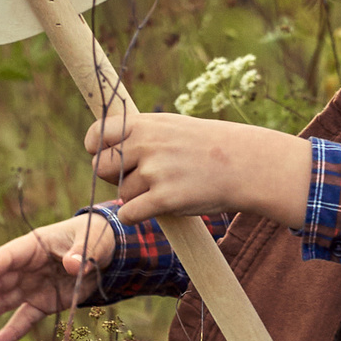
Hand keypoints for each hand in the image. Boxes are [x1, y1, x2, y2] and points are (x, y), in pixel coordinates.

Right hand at [0, 213, 117, 340]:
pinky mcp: (41, 303)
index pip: (5, 258)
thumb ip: (82, 253)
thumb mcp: (94, 241)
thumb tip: (73, 265)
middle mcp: (25, 267)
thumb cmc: (95, 237)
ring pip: (1, 302)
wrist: (105, 251)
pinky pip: (23, 319)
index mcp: (32, 246)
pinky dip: (10, 333)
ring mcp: (30, 286)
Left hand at [85, 110, 310, 227]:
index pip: (97, 135)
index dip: (95, 149)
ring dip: (138, 197)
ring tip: (167, 188)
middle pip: (101, 167)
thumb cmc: (207, 146)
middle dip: (113, 177)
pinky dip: (136, 216)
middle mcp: (146, 145)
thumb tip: (103, 146)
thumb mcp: (172, 125)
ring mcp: (155, 172)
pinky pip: (129, 214)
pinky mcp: (165, 199)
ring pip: (122, 193)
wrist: (245, 164)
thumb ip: (139, 133)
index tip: (104, 157)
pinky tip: (155, 209)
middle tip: (138, 179)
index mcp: (145, 124)